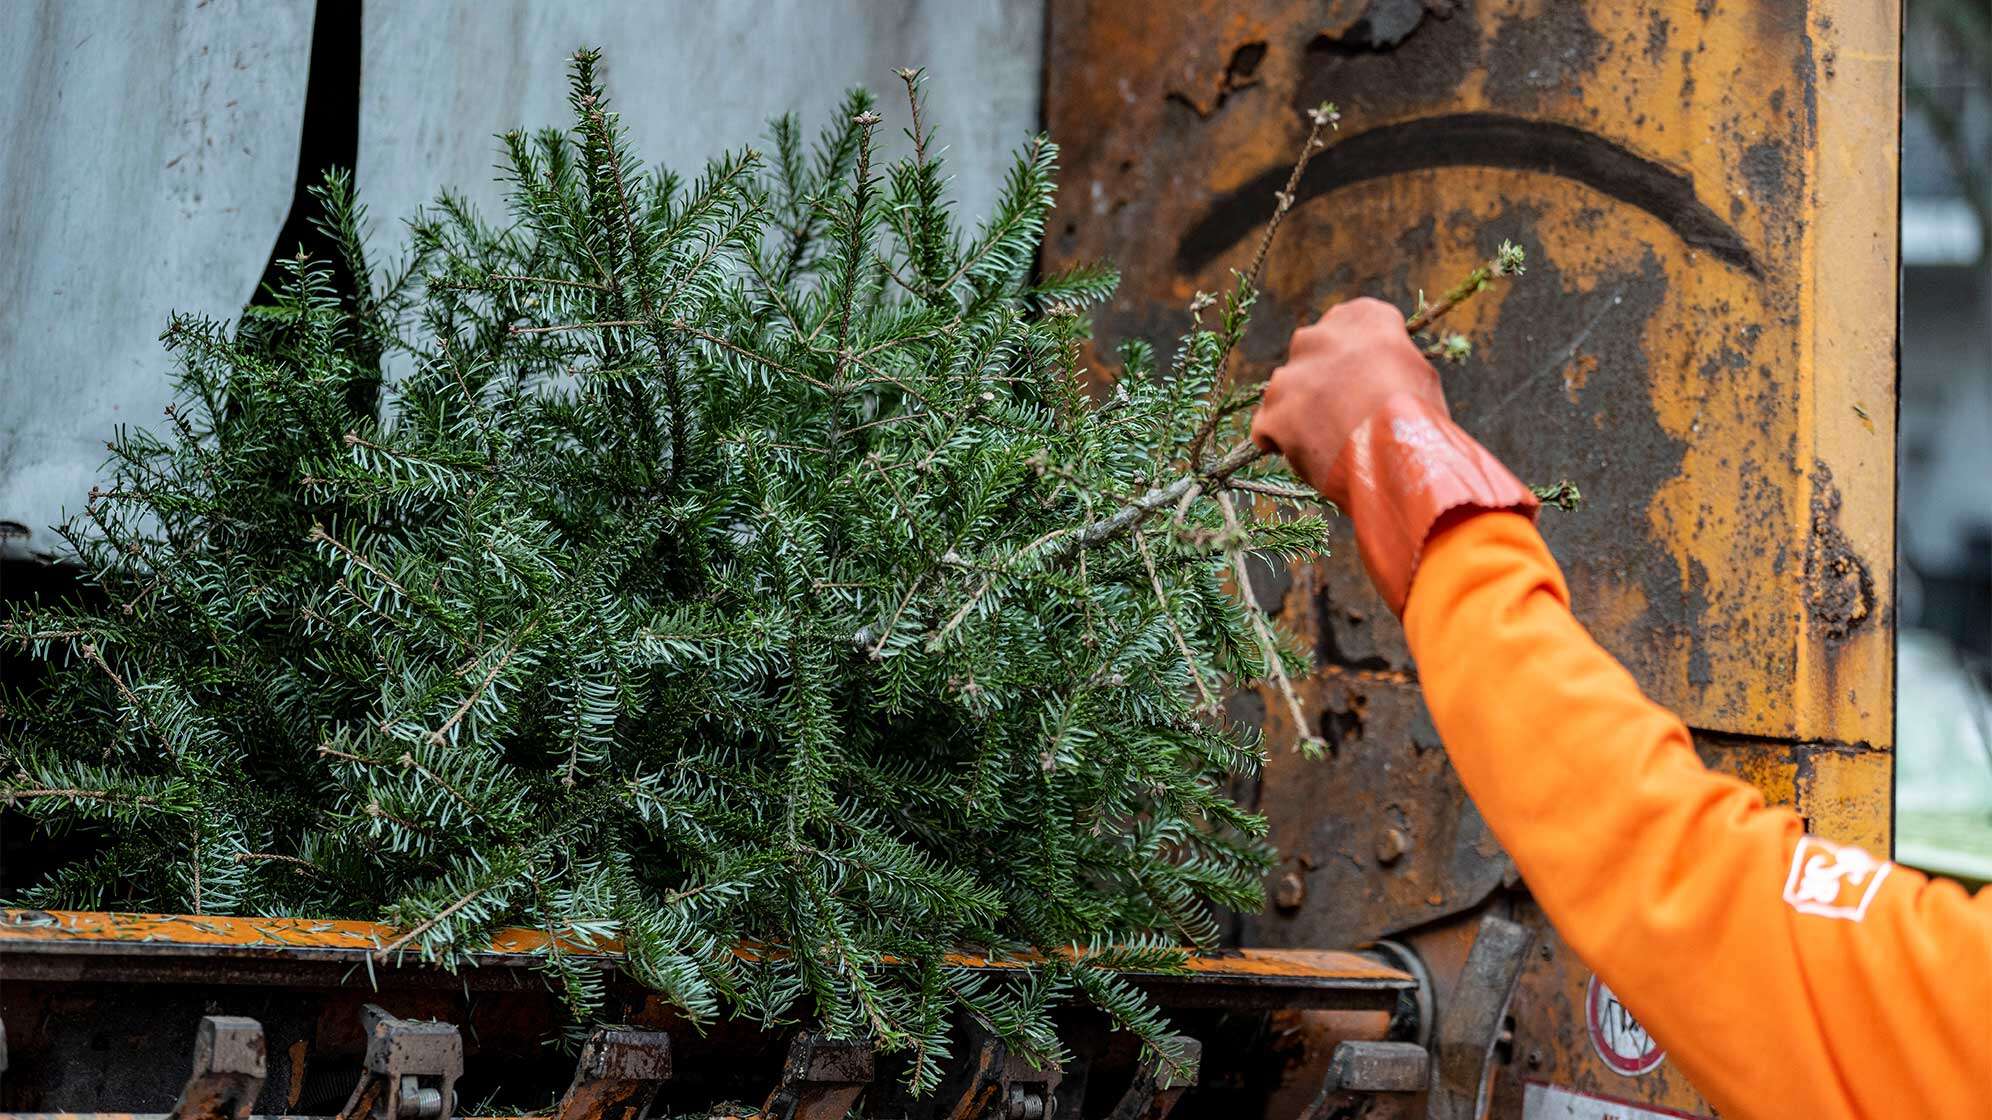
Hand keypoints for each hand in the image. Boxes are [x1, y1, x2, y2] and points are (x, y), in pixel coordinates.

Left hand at [1250, 297, 1447, 503]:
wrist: (1401, 456)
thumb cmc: (1421, 417)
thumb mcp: (1419, 371)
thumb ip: (1389, 358)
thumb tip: (1381, 369)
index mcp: (1360, 318)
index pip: (1347, 324)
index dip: (1353, 356)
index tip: (1361, 378)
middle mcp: (1319, 336)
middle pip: (1310, 353)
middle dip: (1320, 379)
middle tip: (1341, 412)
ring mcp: (1290, 376)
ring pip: (1285, 391)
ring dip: (1298, 411)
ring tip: (1328, 442)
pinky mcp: (1273, 414)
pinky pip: (1267, 428)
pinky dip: (1280, 442)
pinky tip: (1304, 456)